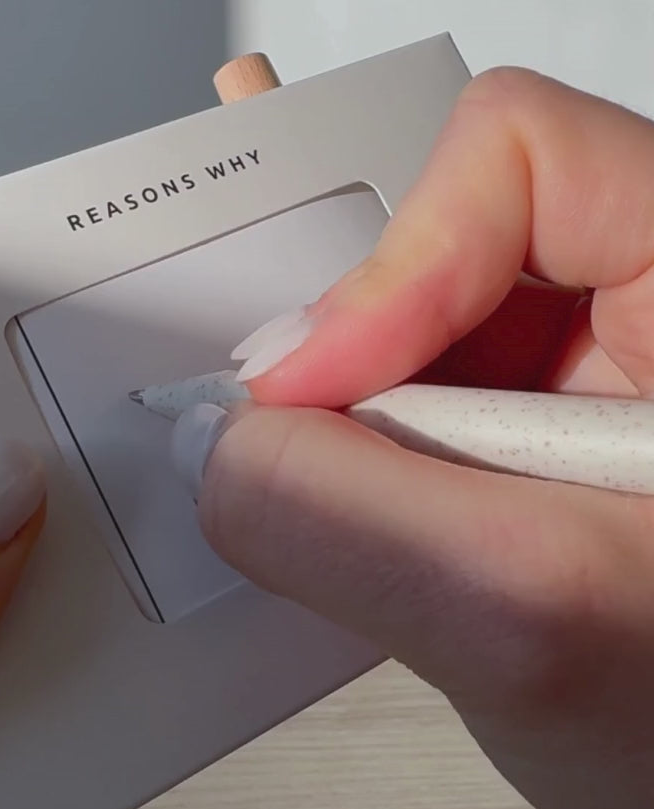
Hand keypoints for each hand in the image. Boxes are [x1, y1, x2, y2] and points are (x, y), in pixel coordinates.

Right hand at [176, 68, 653, 808]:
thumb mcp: (534, 627)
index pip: (519, 156)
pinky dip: (373, 460)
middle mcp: (646, 305)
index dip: (400, 260)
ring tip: (375, 521)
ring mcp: (588, 367)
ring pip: (416, 331)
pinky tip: (390, 528)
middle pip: (443, 244)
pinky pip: (417, 397)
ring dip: (363, 425)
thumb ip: (353, 524)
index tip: (325, 388)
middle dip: (355, 359)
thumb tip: (221, 451)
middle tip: (312, 455)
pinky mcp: (535, 425)